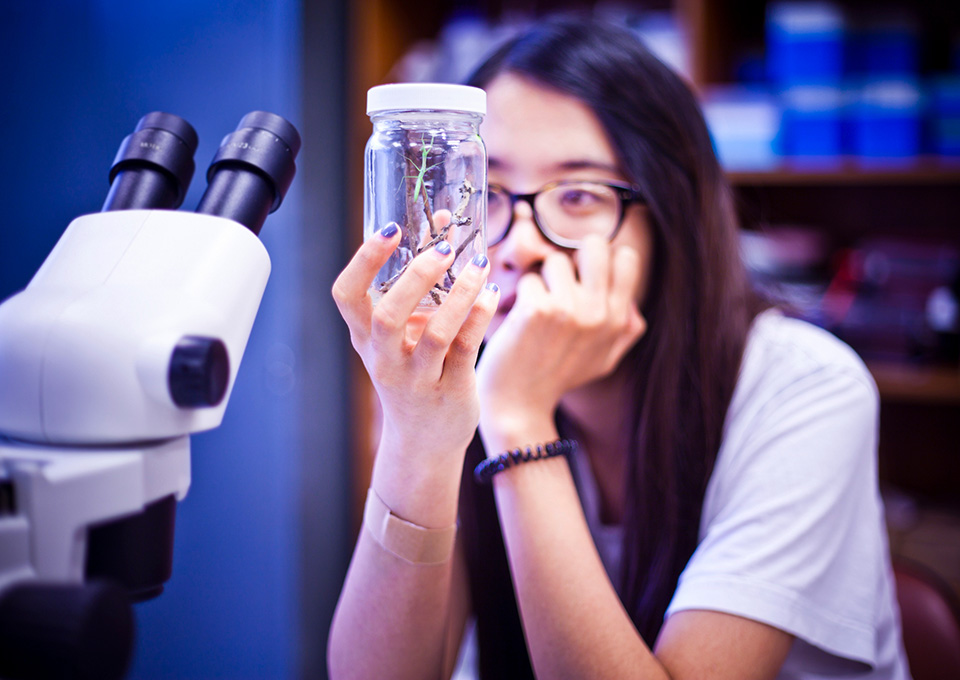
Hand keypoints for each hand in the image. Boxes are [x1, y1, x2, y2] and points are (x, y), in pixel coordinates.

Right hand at [332, 223, 498, 460]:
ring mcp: (416, 379)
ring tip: (480, 264)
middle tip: (443, 248)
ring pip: (435, 334)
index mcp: (365, 337)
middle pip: (387, 314)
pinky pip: (467, 349)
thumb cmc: (414, 371)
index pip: (346, 295)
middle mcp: (384, 359)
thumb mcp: (406, 331)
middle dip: (416, 276)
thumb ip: (422, 278)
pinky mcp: (450, 391)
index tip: (390, 229)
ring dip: (460, 294)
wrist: (423, 440)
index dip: (364, 259)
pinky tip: (491, 294)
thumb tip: (444, 222)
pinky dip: (481, 316)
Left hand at [477, 235, 645, 442]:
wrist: (520, 404)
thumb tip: (631, 301)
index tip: (585, 277)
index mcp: (618, 320)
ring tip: (538, 310)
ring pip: (555, 260)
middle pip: (595, 245)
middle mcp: (598, 312)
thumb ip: (625, 329)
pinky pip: (529, 279)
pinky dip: (521, 296)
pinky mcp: (536, 309)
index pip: (627, 258)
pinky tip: (521, 321)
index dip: (602, 261)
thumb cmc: (558, 377)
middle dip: (574, 257)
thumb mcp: (604, 359)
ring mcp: (568, 309)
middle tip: (560, 281)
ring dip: (543, 280)